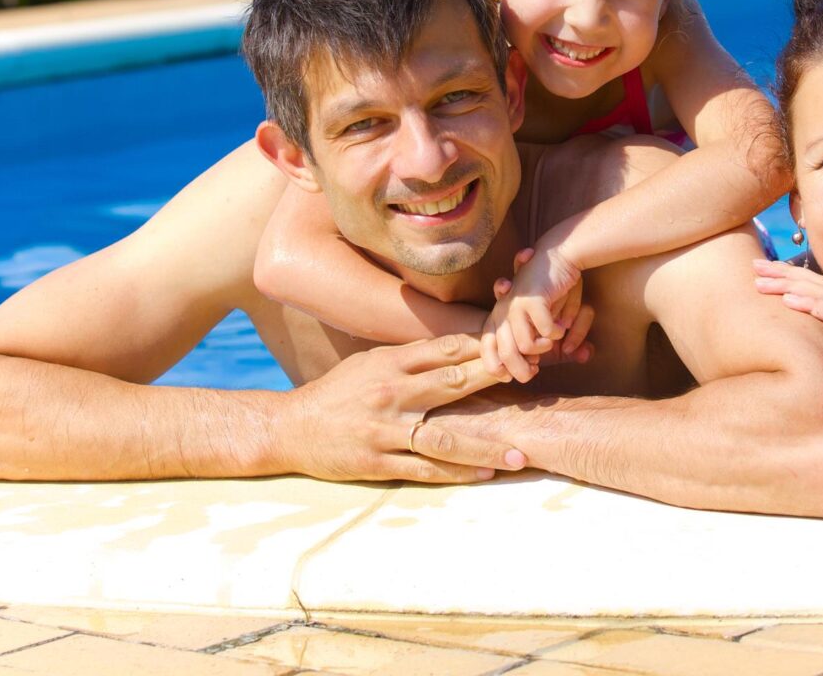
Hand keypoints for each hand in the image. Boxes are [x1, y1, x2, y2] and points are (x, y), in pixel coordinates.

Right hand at [281, 333, 527, 483]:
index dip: (483, 349)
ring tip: (519, 455)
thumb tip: (460, 349)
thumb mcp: (371, 363)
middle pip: (451, 386)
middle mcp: (390, 395)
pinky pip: (423, 470)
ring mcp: (384, 431)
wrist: (290, 428)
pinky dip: (456, 473)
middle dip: (494, 382)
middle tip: (532, 382)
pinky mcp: (377, 463)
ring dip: (484, 447)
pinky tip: (483, 475)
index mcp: (390, 364)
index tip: (518, 347)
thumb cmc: (338, 392)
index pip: (445, 351)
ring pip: (443, 439)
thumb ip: (412, 358)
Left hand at [481, 246, 586, 383]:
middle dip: (522, 370)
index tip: (511, 377)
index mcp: (498, 315)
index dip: (496, 367)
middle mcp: (502, 310)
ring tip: (551, 341)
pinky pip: (545, 331)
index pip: (487, 348)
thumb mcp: (534, 318)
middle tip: (536, 370)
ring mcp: (516, 304)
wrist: (558, 255)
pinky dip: (555, 334)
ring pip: (525, 345)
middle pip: (506, 354)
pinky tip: (561, 327)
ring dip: (543, 349)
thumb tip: (531, 368)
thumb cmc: (547, 289)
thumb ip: (530, 339)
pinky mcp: (532, 299)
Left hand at [752, 259, 822, 430]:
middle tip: (755, 265)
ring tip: (767, 281)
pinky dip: (820, 310)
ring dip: (795, 287)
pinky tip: (795, 303)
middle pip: (821, 288)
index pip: (821, 293)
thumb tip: (802, 357)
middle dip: (786, 274)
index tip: (763, 272)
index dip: (792, 279)